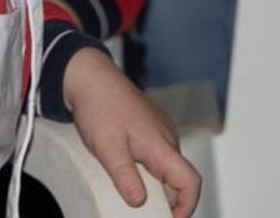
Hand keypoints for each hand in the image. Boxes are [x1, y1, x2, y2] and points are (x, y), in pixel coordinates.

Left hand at [63, 47, 200, 216]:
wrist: (89, 76)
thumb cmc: (99, 106)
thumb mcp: (106, 147)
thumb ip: (124, 176)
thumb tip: (140, 202)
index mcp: (162, 145)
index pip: (190, 182)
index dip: (186, 205)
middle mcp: (167, 138)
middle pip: (178, 178)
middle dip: (166, 198)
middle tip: (143, 209)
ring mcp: (160, 131)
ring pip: (166, 166)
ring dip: (154, 182)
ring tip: (130, 187)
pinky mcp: (150, 127)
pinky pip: (156, 154)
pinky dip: (147, 167)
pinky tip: (127, 167)